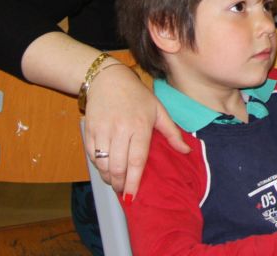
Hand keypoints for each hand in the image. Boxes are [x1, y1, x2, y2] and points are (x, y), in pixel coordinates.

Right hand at [83, 63, 189, 196]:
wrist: (107, 79)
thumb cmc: (137, 95)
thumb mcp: (158, 110)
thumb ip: (172, 132)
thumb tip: (187, 151)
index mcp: (140, 126)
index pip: (137, 160)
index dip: (134, 181)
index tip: (133, 196)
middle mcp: (120, 130)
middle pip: (118, 166)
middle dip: (120, 184)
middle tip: (124, 192)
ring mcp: (103, 130)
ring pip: (103, 164)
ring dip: (108, 178)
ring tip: (116, 182)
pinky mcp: (89, 130)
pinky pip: (92, 156)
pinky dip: (98, 167)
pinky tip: (105, 169)